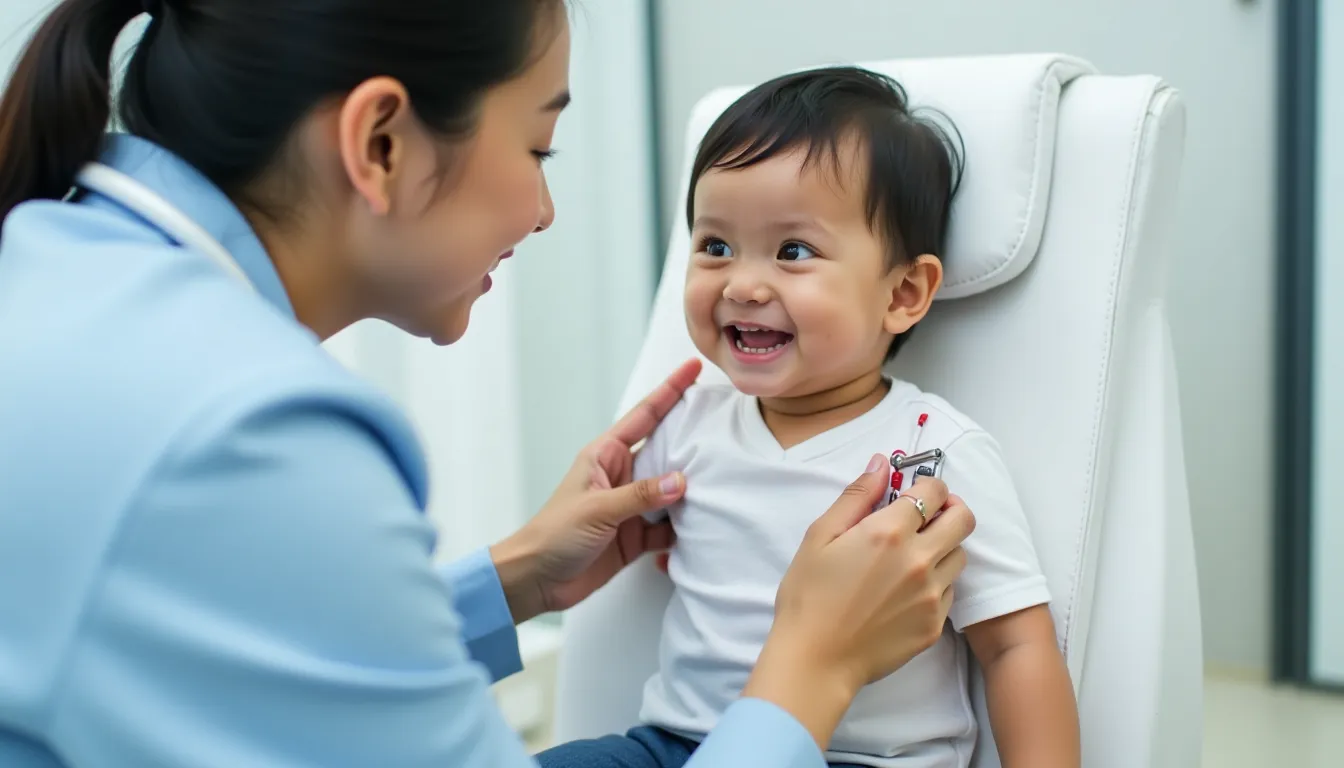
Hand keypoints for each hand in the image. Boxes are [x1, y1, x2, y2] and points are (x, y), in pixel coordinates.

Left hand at [490, 359, 701, 623]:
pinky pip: (668, 527)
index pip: (644, 416)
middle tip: (724, 427)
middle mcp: (621, 476)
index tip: (692, 367)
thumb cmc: (553, 534)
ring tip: (723, 481)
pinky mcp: (636, 536)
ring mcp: (631, 507)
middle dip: (692, 441)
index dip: (669, 391)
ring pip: (671, 491)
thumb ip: (640, 495)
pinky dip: (683, 529)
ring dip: (692, 491)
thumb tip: (680, 481)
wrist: (537, 580)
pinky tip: (700, 528)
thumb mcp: (597, 509)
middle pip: (665, 451)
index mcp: (605, 455)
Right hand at [742, 455, 974, 748]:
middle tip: (929, 515)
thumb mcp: (820, 536)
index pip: (934, 491)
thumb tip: (881, 464)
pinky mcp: (934, 624)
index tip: (915, 492)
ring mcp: (931, 595)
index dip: (928, 485)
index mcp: (889, 532)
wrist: (816, 660)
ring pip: (960, 555)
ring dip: (944, 546)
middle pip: (963, 519)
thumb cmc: (809, 596)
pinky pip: (950, 591)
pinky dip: (936, 582)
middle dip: (950, 508)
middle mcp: (919, 560)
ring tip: (914, 555)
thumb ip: (856, 496)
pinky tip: (907, 589)